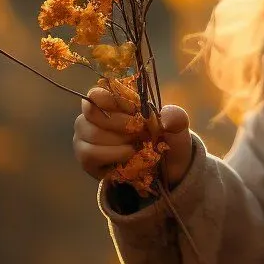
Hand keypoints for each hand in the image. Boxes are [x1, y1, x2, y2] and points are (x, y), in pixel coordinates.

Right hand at [73, 85, 194, 186]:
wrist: (165, 169)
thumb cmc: (166, 140)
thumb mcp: (177, 126)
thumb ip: (176, 117)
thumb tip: (165, 116)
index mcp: (113, 101)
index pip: (97, 94)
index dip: (114, 101)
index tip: (134, 111)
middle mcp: (94, 117)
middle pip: (92, 113)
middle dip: (120, 123)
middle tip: (140, 132)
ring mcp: (86, 137)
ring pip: (91, 134)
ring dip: (118, 141)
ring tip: (136, 146)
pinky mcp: (86, 158)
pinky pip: (89, 154)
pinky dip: (112, 154)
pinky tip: (128, 155)